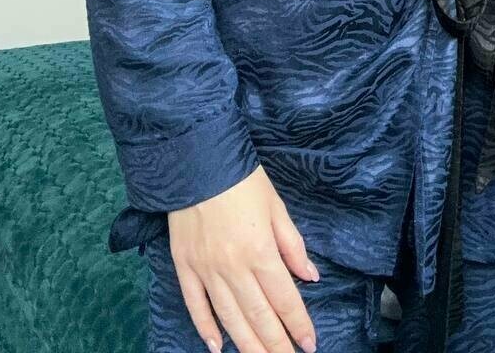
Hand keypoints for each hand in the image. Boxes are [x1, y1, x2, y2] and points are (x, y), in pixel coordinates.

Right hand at [167, 164, 318, 352]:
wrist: (196, 160)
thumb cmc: (242, 179)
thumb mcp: (276, 205)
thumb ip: (292, 245)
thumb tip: (309, 276)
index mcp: (260, 250)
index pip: (284, 298)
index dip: (298, 324)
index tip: (309, 344)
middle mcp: (233, 267)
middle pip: (258, 315)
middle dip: (276, 344)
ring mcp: (206, 269)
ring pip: (229, 318)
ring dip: (247, 345)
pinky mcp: (184, 266)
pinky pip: (195, 304)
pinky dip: (205, 328)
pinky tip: (217, 347)